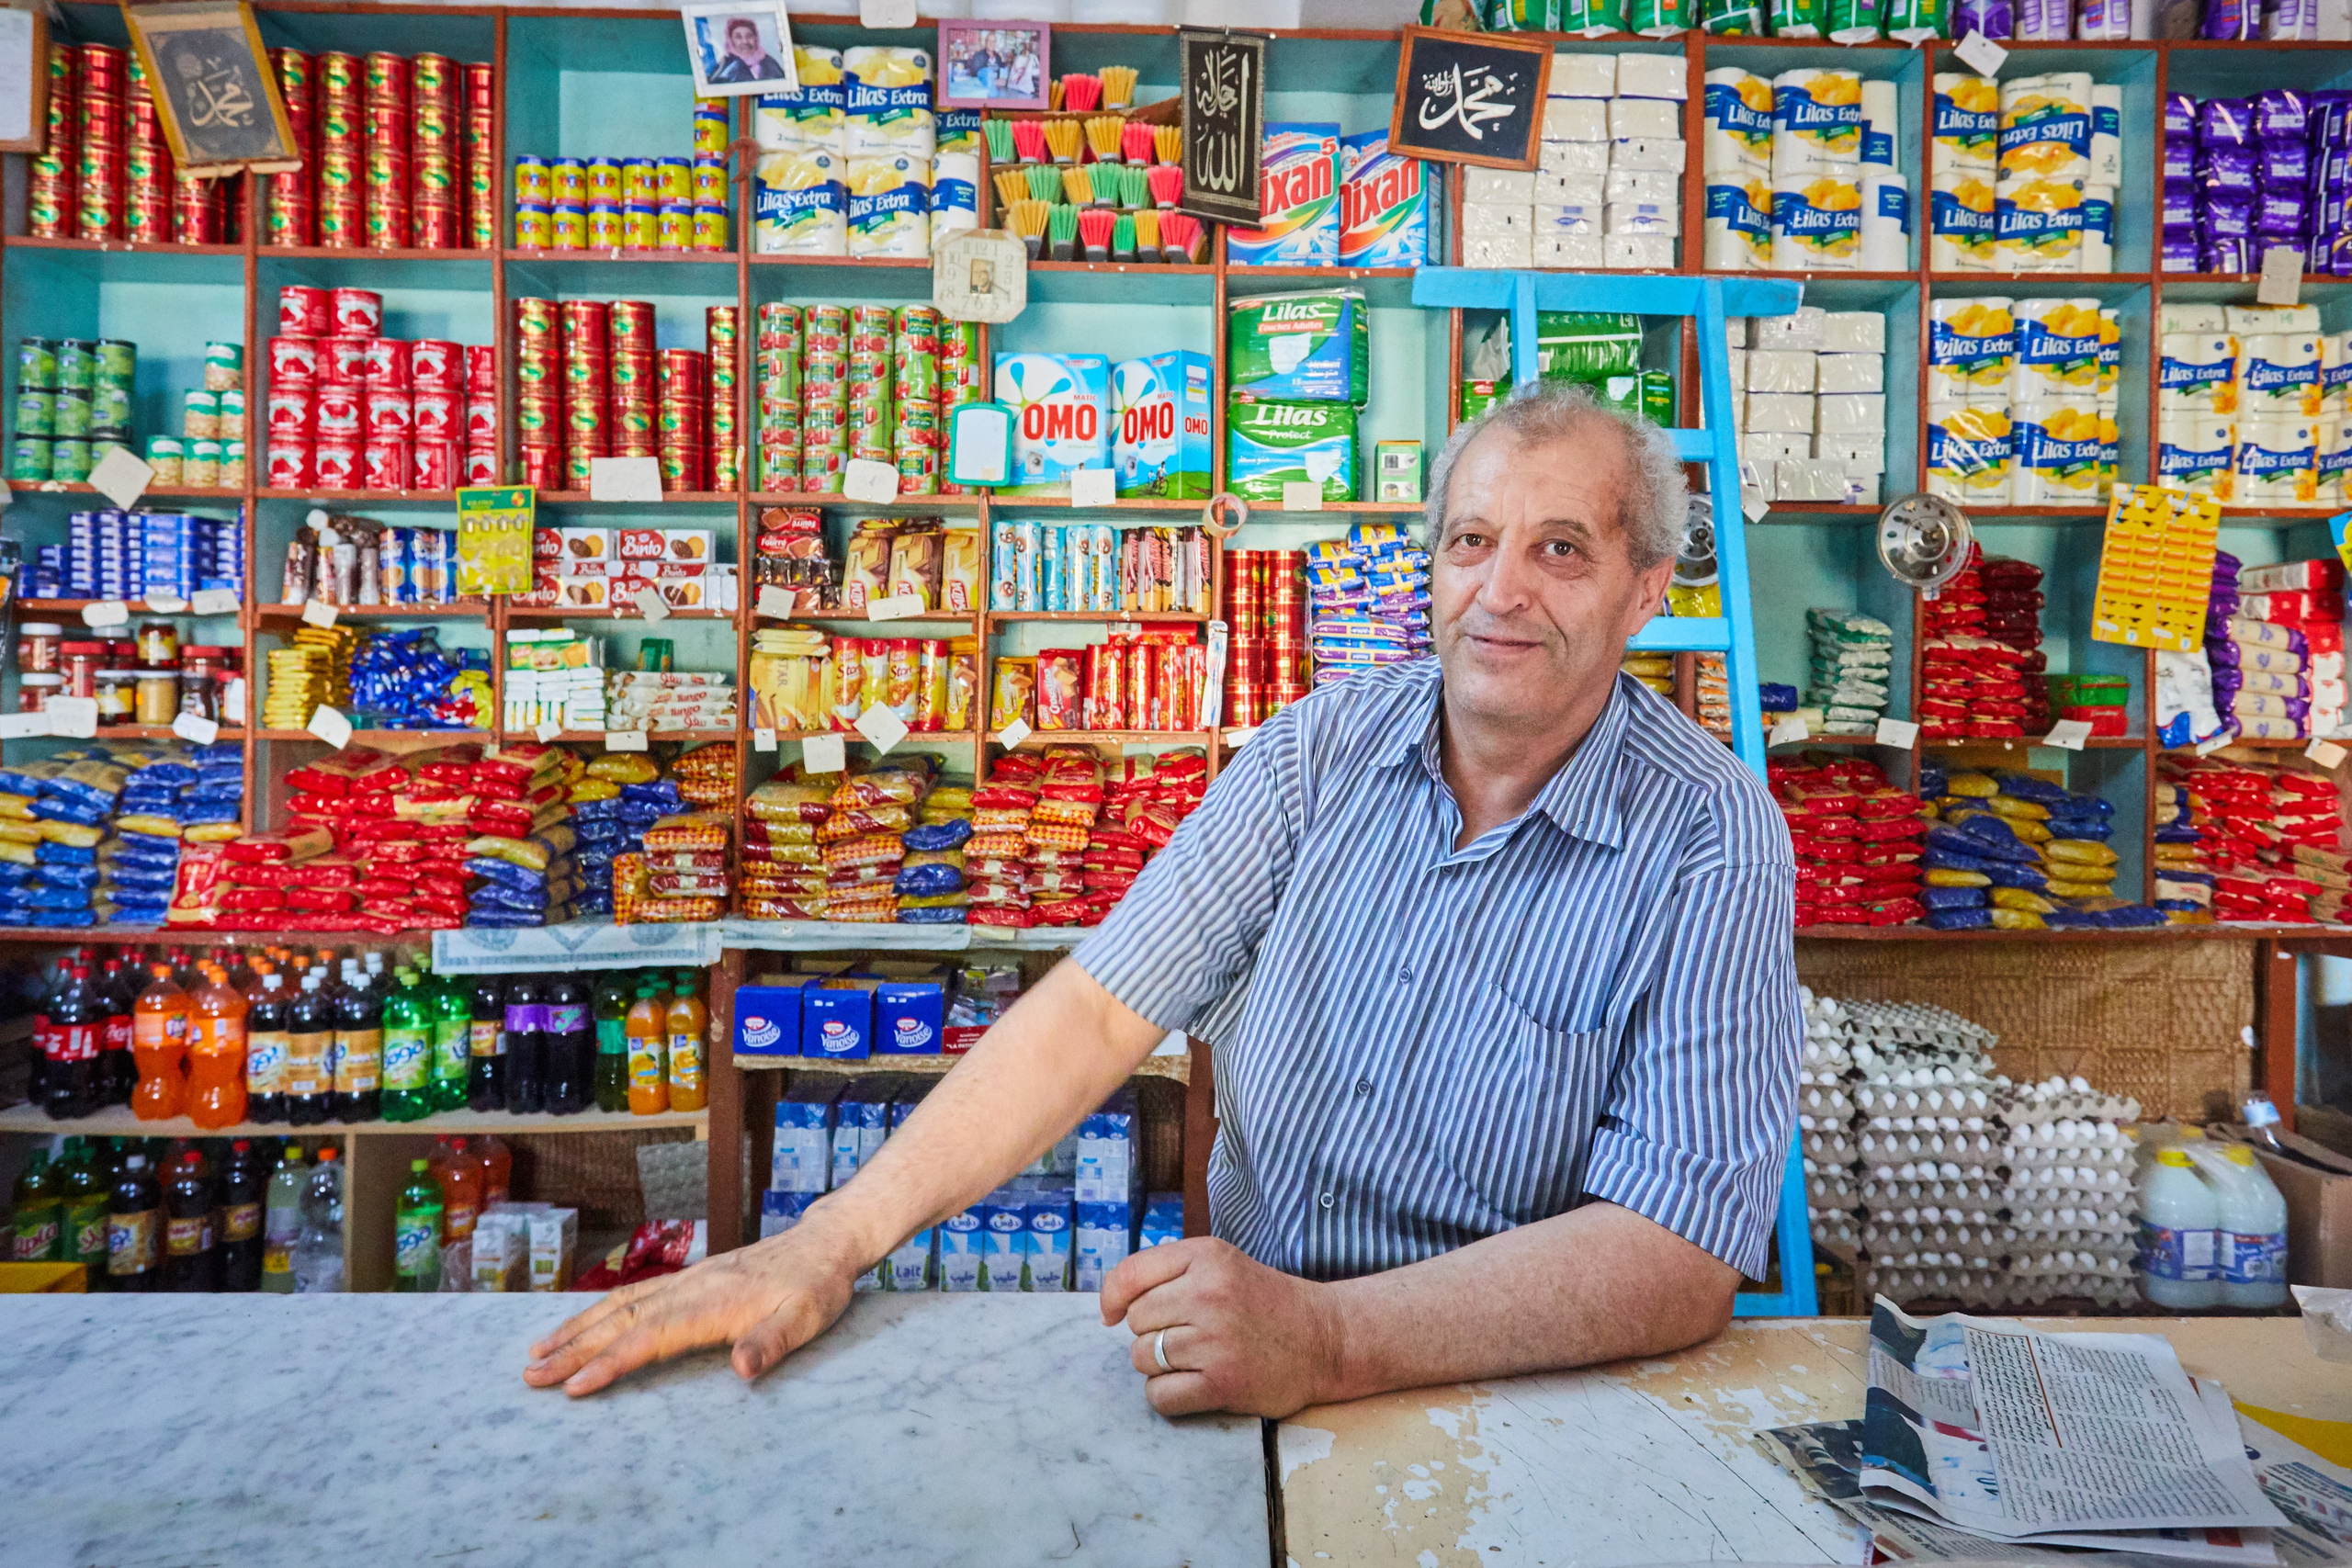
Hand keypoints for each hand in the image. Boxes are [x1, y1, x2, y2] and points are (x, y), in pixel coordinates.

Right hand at [524, 1217, 864, 1396]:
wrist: (824, 1244)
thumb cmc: (817, 1286)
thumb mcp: (807, 1318)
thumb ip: (772, 1342)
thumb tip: (742, 1368)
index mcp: (714, 1303)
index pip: (651, 1337)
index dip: (611, 1362)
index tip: (574, 1387)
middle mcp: (691, 1288)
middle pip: (622, 1320)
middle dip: (574, 1349)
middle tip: (530, 1375)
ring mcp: (687, 1280)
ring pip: (621, 1305)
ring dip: (577, 1329)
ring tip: (537, 1351)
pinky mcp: (690, 1279)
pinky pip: (634, 1295)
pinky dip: (601, 1311)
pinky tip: (582, 1323)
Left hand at [1100, 1237, 1342, 1418]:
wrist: (1325, 1338)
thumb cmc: (1265, 1302)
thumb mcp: (1222, 1265)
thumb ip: (1170, 1272)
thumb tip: (1109, 1307)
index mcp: (1206, 1256)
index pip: (1129, 1275)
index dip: (1111, 1297)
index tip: (1112, 1314)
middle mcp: (1208, 1293)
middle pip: (1135, 1321)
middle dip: (1152, 1331)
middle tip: (1189, 1334)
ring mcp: (1215, 1339)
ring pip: (1143, 1358)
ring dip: (1160, 1364)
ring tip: (1196, 1358)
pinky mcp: (1223, 1383)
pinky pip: (1159, 1395)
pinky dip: (1168, 1396)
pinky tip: (1194, 1385)